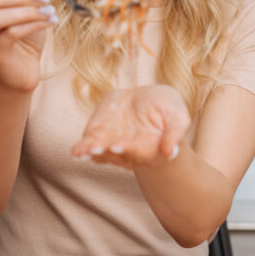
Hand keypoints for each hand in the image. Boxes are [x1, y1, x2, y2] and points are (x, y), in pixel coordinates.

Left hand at [71, 85, 190, 168]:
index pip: (140, 153)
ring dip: (92, 153)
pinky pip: (89, 145)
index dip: (129, 149)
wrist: (147, 99)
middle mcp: (130, 153)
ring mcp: (112, 146)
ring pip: (101, 154)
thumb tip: (170, 153)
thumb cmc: (167, 109)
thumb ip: (175, 133)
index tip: (119, 145)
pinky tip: (77, 150)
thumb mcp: (177, 115)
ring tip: (84, 150)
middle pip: (118, 156)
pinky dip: (82, 148)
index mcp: (151, 151)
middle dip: (107, 152)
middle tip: (98, 147)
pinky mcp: (98, 136)